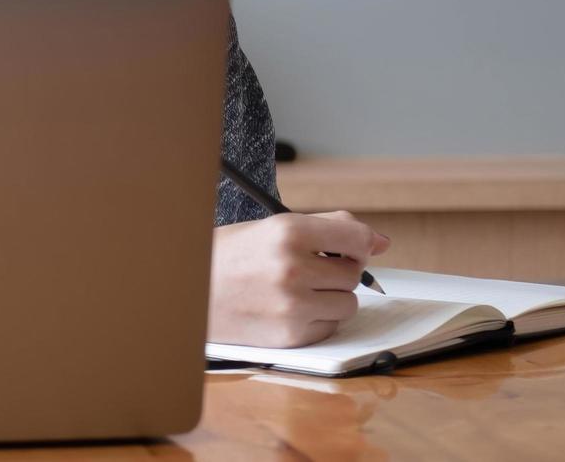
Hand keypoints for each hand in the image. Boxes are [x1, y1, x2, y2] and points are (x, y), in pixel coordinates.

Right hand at [207, 211, 391, 347]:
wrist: (186, 292)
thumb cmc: (226, 258)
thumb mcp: (271, 228)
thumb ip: (327, 229)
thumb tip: (379, 242)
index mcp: (287, 232)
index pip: (356, 237)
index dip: (358, 244)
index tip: (352, 249)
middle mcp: (292, 268)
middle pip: (353, 274)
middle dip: (338, 272)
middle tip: (309, 270)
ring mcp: (292, 305)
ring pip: (347, 304)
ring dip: (330, 299)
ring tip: (297, 291)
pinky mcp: (291, 335)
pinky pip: (329, 328)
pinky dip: (317, 320)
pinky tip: (289, 309)